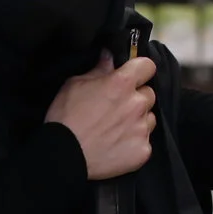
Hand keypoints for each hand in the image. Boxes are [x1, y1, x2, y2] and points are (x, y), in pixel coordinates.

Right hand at [46, 53, 157, 180]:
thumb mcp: (74, 85)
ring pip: (149, 118)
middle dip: (136, 97)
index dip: (140, 69)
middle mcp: (137, 104)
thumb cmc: (66, 117)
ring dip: (138, 120)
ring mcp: (142, 129)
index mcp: (122, 83)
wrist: (63, 156)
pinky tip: (117, 145)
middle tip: (118, 106)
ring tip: (117, 128)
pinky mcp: (143, 150)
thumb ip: (98, 70)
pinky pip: (145, 141)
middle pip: (149, 94)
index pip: (148, 66)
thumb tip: (109, 57)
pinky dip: (134, 142)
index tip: (132, 75)